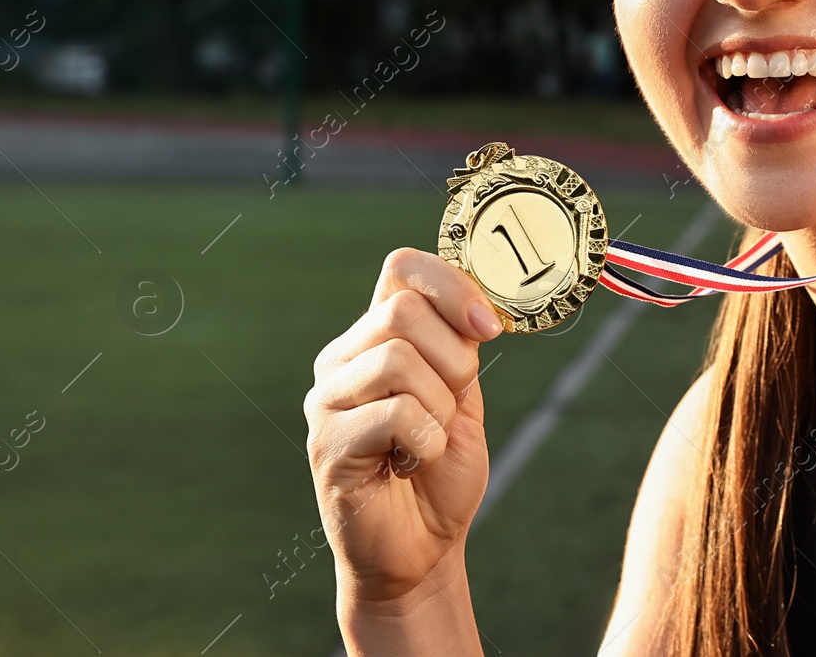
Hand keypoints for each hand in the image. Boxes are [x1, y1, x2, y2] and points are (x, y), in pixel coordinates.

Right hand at [304, 248, 503, 607]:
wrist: (422, 547)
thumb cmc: (441, 469)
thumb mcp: (463, 392)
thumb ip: (461, 342)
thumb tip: (479, 302)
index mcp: (375, 335)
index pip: (401, 267)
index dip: (452, 286)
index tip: (488, 328)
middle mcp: (342, 358)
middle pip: (403, 311)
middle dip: (453, 359)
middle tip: (454, 405)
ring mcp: (327, 400)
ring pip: (398, 359)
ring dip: (439, 406)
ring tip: (429, 439)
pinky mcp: (328, 444)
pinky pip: (396, 413)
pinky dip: (427, 441)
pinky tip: (412, 463)